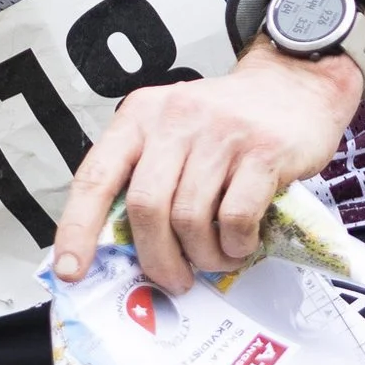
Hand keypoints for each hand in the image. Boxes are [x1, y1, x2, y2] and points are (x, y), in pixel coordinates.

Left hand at [51, 50, 364, 296]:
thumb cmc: (224, 123)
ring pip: (190, 218)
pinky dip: (235, 244)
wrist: (294, 84)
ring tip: (215, 259)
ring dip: (202, 255)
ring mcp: (220, 133)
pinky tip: (241, 244)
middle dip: (156, 258)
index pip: (95, 177)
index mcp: (139, 117)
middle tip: (172, 280)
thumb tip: (122, 250)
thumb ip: (146, 176)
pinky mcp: (264, 151)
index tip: (70, 271)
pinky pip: (236, 216)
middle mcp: (174, 120)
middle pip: (146, 207)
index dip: (77, 229)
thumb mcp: (172, 133)